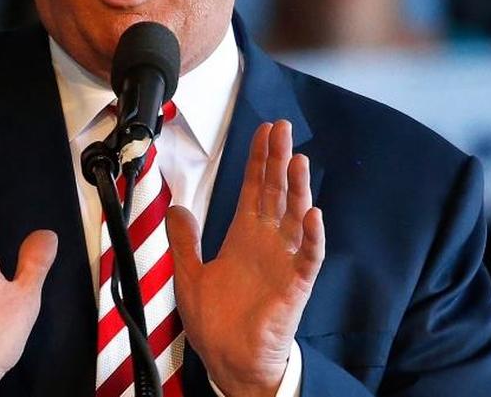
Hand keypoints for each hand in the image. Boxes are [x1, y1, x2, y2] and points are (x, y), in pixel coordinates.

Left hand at [166, 121, 324, 395]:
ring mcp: (284, 261)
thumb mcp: (190, 275)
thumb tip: (176, 208)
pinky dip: (313, 236)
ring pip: (296, 217)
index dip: (258, 161)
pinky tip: (314, 215)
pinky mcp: (295, 285)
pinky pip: (308, 256)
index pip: (254, 190)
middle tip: (282, 128)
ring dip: (298, 189)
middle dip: (278, 160)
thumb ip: (185, 241)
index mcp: (243, 238)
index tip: (263, 132)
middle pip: (276, 193)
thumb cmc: (217, 323)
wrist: (231, 362)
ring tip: (297, 160)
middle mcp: (267, 243)